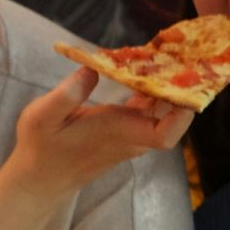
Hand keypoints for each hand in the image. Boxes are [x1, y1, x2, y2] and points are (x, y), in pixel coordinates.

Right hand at [5, 68, 193, 197]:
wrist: (41, 178)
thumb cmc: (42, 148)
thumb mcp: (42, 117)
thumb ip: (66, 94)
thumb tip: (91, 69)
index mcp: (117, 132)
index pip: (164, 135)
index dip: (181, 115)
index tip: (187, 85)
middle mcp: (132, 135)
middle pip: (173, 117)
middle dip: (182, 87)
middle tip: (183, 52)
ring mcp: (131, 134)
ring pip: (163, 111)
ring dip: (169, 85)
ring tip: (170, 53)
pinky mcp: (126, 130)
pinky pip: (149, 110)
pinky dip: (154, 89)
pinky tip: (149, 67)